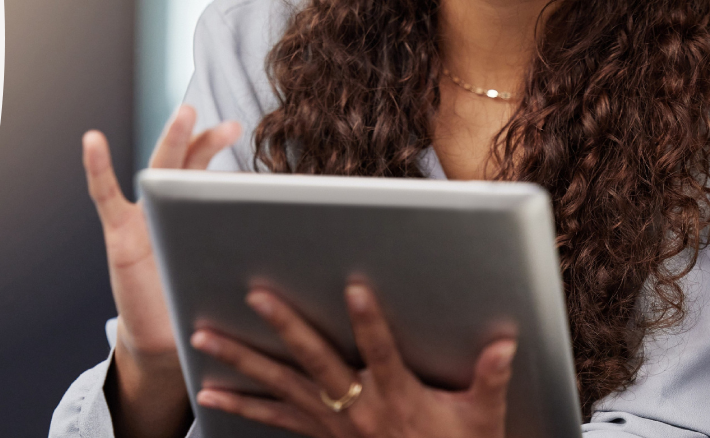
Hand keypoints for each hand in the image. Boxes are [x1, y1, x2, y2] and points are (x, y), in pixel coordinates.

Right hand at [85, 104, 240, 437]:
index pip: (215, 176)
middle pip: (190, 165)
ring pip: (159, 171)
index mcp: (200, 217)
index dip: (233, 161)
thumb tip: (310, 250)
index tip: (251, 137)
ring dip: (173, 140)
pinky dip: (98, 168)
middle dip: (207, 141)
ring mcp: (144, 218)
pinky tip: (93, 141)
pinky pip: (105, 196)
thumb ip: (255, 256)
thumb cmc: (203, 305)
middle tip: (228, 124)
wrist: (165, 341)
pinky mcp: (119, 236)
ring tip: (186, 114)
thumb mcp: (234, 277)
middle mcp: (173, 210)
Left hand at [188, 283, 514, 437]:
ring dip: (241, 362)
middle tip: (257, 296)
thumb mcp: (482, 420)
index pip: (382, 352)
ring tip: (204, 338)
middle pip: (316, 362)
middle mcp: (358, 408)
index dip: (369, 321)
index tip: (355, 287)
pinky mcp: (319, 435)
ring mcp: (333, 424)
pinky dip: (241, 406)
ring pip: (280, 387)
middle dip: (286, 326)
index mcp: (398, 397)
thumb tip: (505, 342)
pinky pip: (273, 420)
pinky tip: (210, 393)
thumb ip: (489, 379)